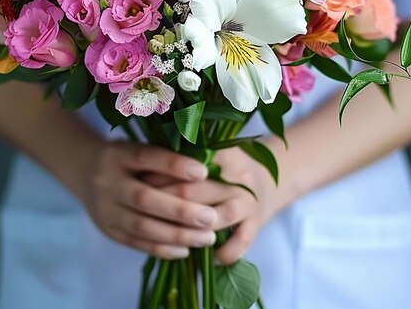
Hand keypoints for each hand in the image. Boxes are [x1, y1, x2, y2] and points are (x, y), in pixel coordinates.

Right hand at [78, 140, 218, 259]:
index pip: (146, 157)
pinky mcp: (107, 230)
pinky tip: (186, 249)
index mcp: (119, 154)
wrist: (84, 171)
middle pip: (144, 197)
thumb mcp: (138, 145)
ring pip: (141, 225)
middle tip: (211, 217)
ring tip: (207, 237)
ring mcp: (105, 208)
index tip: (203, 172)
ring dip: (177, 234)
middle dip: (180, 210)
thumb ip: (164, 154)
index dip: (174, 165)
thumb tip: (204, 165)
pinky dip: (162, 248)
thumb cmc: (126, 156)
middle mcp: (108, 181)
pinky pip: (136, 242)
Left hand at [154, 146, 278, 264]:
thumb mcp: (213, 153)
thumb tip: (147, 162)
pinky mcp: (256, 225)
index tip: (141, 179)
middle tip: (143, 207)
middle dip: (168, 202)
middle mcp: (238, 179)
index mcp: (225, 155)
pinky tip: (208, 257)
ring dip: (191, 229)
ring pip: (217, 217)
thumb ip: (188, 156)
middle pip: (198, 191)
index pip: (190, 163)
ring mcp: (249, 203)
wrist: (270, 181)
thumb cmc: (229, 168)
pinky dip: (224, 252)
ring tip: (169, 234)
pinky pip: (240, 243)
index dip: (164, 173)